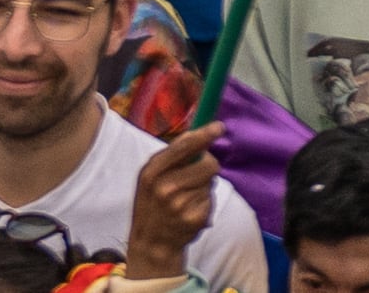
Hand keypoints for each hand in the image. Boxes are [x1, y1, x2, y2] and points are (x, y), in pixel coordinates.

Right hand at [126, 123, 226, 271]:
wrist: (151, 241)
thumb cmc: (152, 201)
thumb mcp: (149, 176)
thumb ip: (171, 156)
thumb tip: (199, 134)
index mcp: (152, 171)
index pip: (184, 146)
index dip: (204, 134)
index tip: (219, 127)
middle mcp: (165, 188)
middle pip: (207, 165)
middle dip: (210, 164)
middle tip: (202, 170)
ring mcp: (181, 205)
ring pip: (210, 183)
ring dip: (204, 186)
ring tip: (187, 196)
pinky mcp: (195, 220)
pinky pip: (211, 200)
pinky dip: (205, 202)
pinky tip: (191, 210)